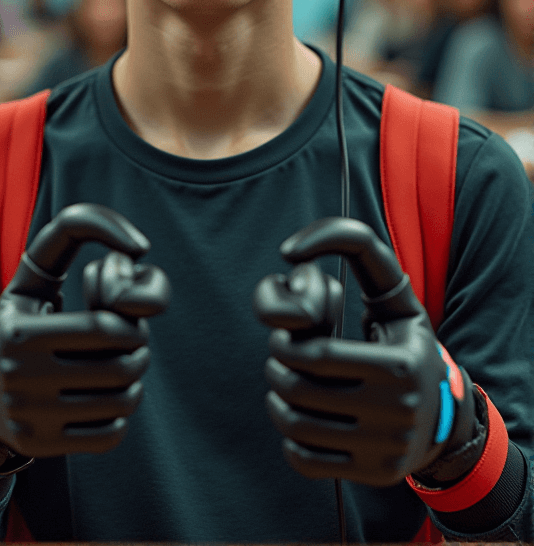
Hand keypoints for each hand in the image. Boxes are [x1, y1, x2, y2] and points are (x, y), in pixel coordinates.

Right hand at [0, 204, 169, 461]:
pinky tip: (104, 399)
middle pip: (123, 366)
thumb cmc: (26, 316)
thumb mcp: (37, 268)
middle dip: (139, 350)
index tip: (127, 317)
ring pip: (123, 401)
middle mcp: (19, 379)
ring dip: (134, 382)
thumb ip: (76, 228)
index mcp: (19, 333)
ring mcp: (29, 418)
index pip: (109, 328)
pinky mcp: (40, 447)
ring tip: (121, 368)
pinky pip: (110, 435)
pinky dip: (119, 415)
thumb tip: (138, 247)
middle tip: (131, 344)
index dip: (132, 321)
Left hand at [254, 217, 478, 487]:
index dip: (284, 343)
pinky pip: (305, 460)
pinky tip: (301, 418)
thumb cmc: (401, 338)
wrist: (444, 411)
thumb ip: (353, 245)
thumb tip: (290, 252)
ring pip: (297, 427)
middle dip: (276, 369)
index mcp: (400, 365)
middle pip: (300, 391)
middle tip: (280, 359)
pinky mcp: (373, 474)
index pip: (315, 356)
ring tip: (284, 385)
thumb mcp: (392, 290)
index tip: (283, 336)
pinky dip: (290, 438)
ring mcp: (386, 448)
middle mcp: (397, 411)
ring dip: (277, 401)